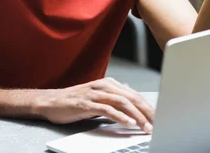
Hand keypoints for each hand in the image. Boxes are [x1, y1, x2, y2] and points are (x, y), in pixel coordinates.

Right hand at [35, 78, 153, 133]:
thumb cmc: (74, 101)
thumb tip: (130, 96)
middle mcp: (103, 86)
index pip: (134, 95)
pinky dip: (119, 116)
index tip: (158, 119)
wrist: (50, 101)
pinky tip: (128, 123)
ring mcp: (94, 94)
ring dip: (136, 116)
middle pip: (131, 97)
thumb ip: (113, 96)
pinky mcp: (86, 103)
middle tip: (157, 124)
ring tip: (145, 126)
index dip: (148, 107)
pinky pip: (106, 109)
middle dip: (146, 112)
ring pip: (121, 102)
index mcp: (108, 84)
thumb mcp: (97, 97)